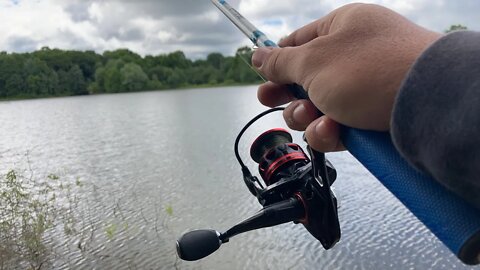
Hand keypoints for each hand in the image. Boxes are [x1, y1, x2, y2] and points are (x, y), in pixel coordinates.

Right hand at [252, 3, 440, 151]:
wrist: (425, 105)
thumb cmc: (370, 70)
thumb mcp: (313, 61)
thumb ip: (279, 61)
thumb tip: (256, 55)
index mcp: (342, 28)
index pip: (299, 41)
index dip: (277, 60)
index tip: (261, 76)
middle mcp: (353, 56)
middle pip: (305, 78)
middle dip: (287, 94)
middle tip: (269, 100)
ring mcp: (363, 88)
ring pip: (318, 107)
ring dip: (307, 116)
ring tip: (314, 117)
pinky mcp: (370, 117)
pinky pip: (337, 126)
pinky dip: (330, 131)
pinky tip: (333, 131)